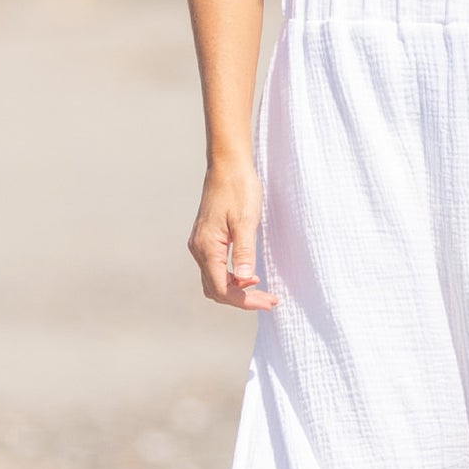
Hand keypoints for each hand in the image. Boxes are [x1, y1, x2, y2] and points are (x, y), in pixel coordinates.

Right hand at [188, 164, 275, 309]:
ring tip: (263, 293)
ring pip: (214, 281)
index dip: (245, 301)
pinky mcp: (207, 240)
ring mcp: (201, 245)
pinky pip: (215, 268)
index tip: (269, 302)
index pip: (222, 288)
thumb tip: (245, 281)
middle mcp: (199, 249)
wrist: (227, 166)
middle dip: (242, 300)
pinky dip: (231, 278)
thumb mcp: (246, 221)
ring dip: (236, 291)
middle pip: (216, 289)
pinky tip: (249, 277)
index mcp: (207, 247)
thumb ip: (245, 252)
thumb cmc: (239, 189)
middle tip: (270, 301)